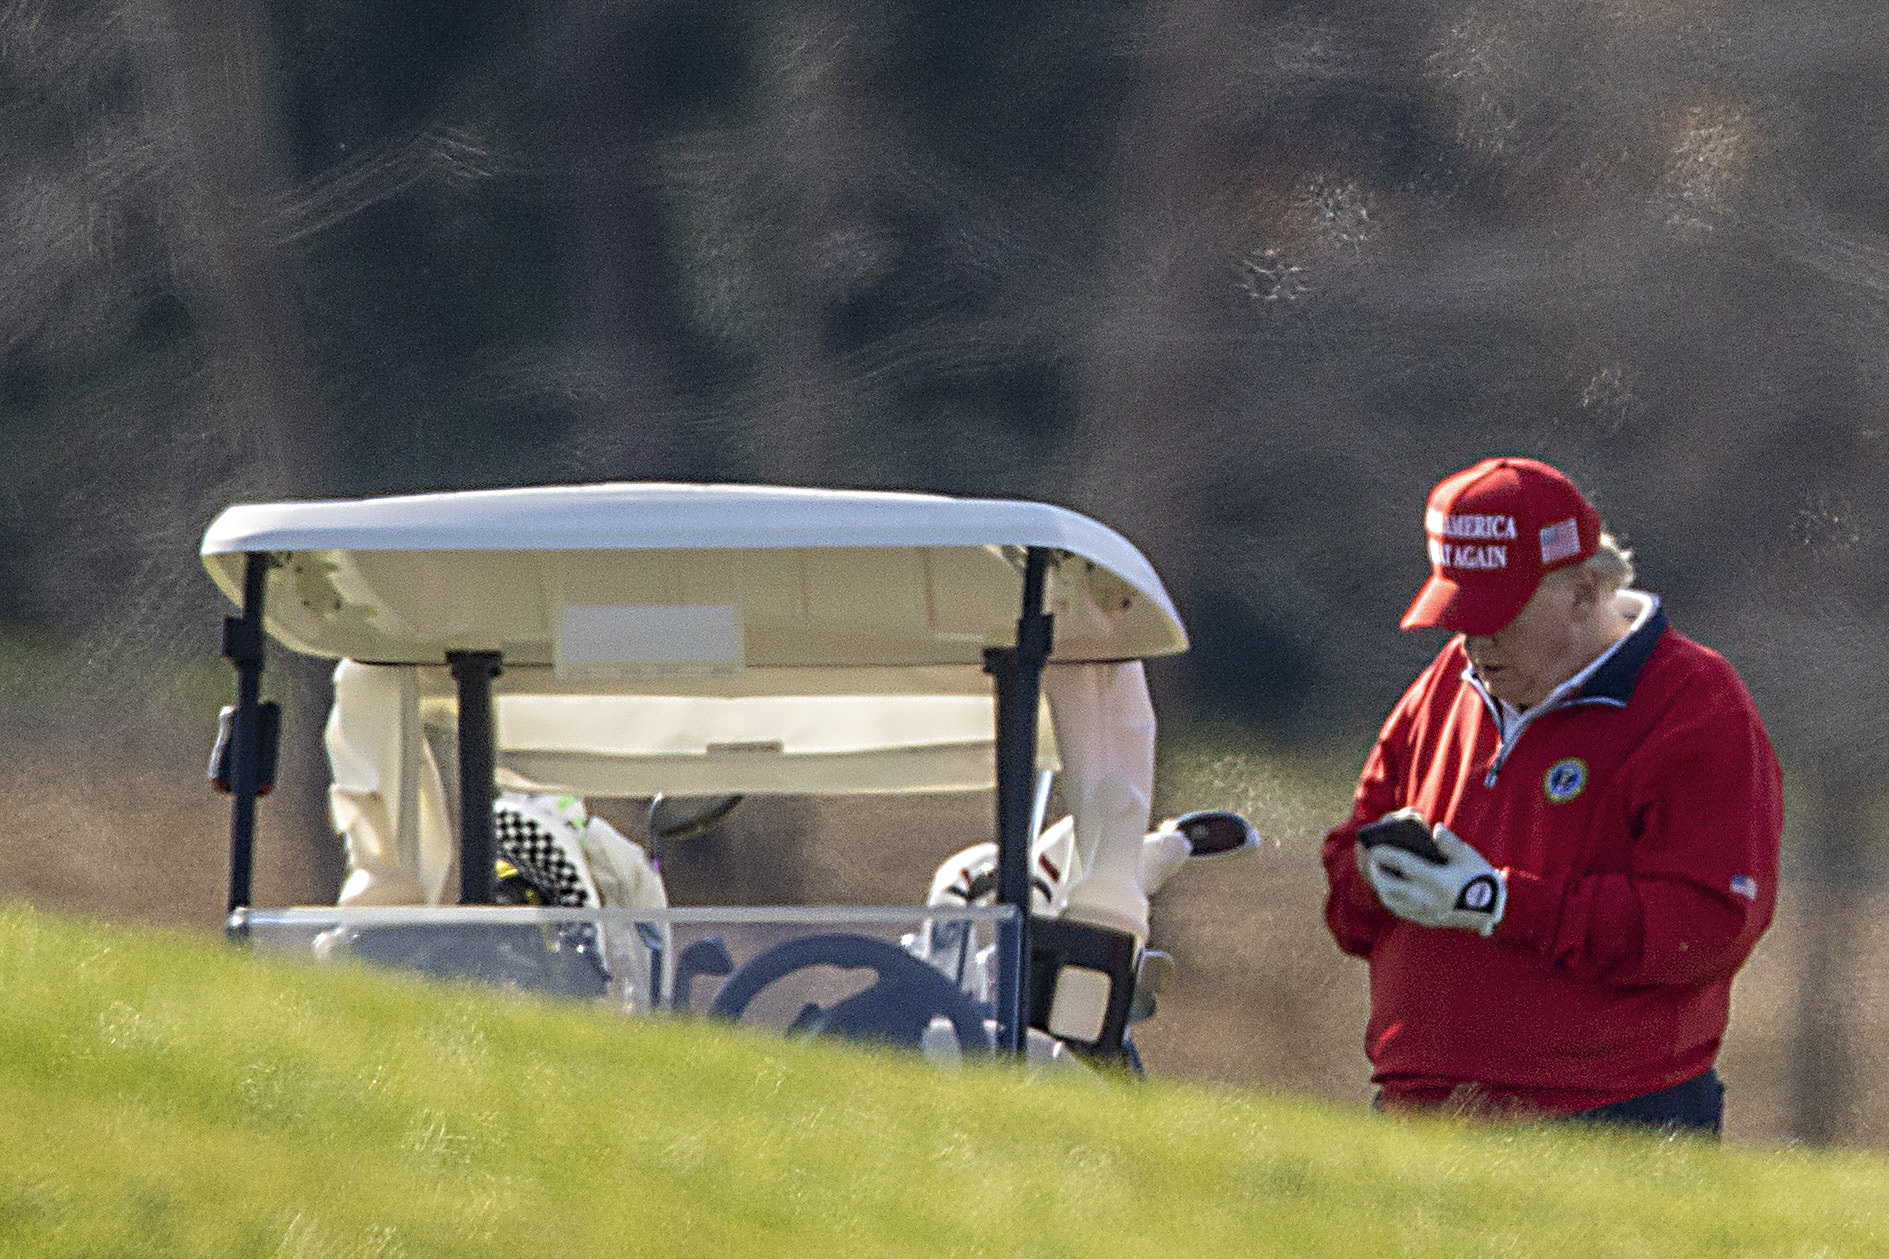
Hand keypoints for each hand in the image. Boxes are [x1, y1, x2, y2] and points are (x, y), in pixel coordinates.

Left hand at [1361, 822, 1506, 936]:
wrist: (1493, 911)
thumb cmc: (1481, 880)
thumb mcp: (1468, 857)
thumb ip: (1449, 843)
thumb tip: (1434, 831)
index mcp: (1438, 882)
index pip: (1403, 865)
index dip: (1386, 854)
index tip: (1375, 846)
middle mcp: (1427, 899)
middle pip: (1389, 886)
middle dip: (1377, 871)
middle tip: (1375, 858)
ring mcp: (1425, 912)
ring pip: (1391, 901)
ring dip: (1381, 885)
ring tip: (1379, 871)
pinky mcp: (1426, 921)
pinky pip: (1399, 910)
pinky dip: (1390, 897)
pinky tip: (1391, 886)